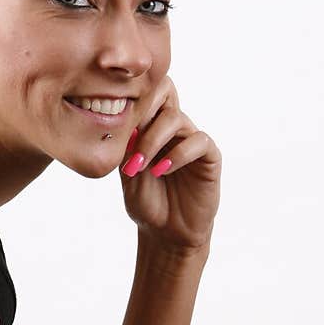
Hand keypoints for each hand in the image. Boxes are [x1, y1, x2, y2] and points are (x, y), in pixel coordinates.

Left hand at [119, 76, 220, 252]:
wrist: (165, 232)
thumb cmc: (146, 201)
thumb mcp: (126, 170)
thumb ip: (126, 144)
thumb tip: (122, 119)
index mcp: (152, 125)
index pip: (147, 92)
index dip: (131, 98)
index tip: (113, 125)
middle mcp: (173, 128)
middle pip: (165, 92)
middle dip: (143, 111)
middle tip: (128, 139)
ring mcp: (191, 140)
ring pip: (176, 118)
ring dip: (153, 140)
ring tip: (140, 165)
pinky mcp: (209, 157)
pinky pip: (198, 141)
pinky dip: (177, 154)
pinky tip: (161, 171)